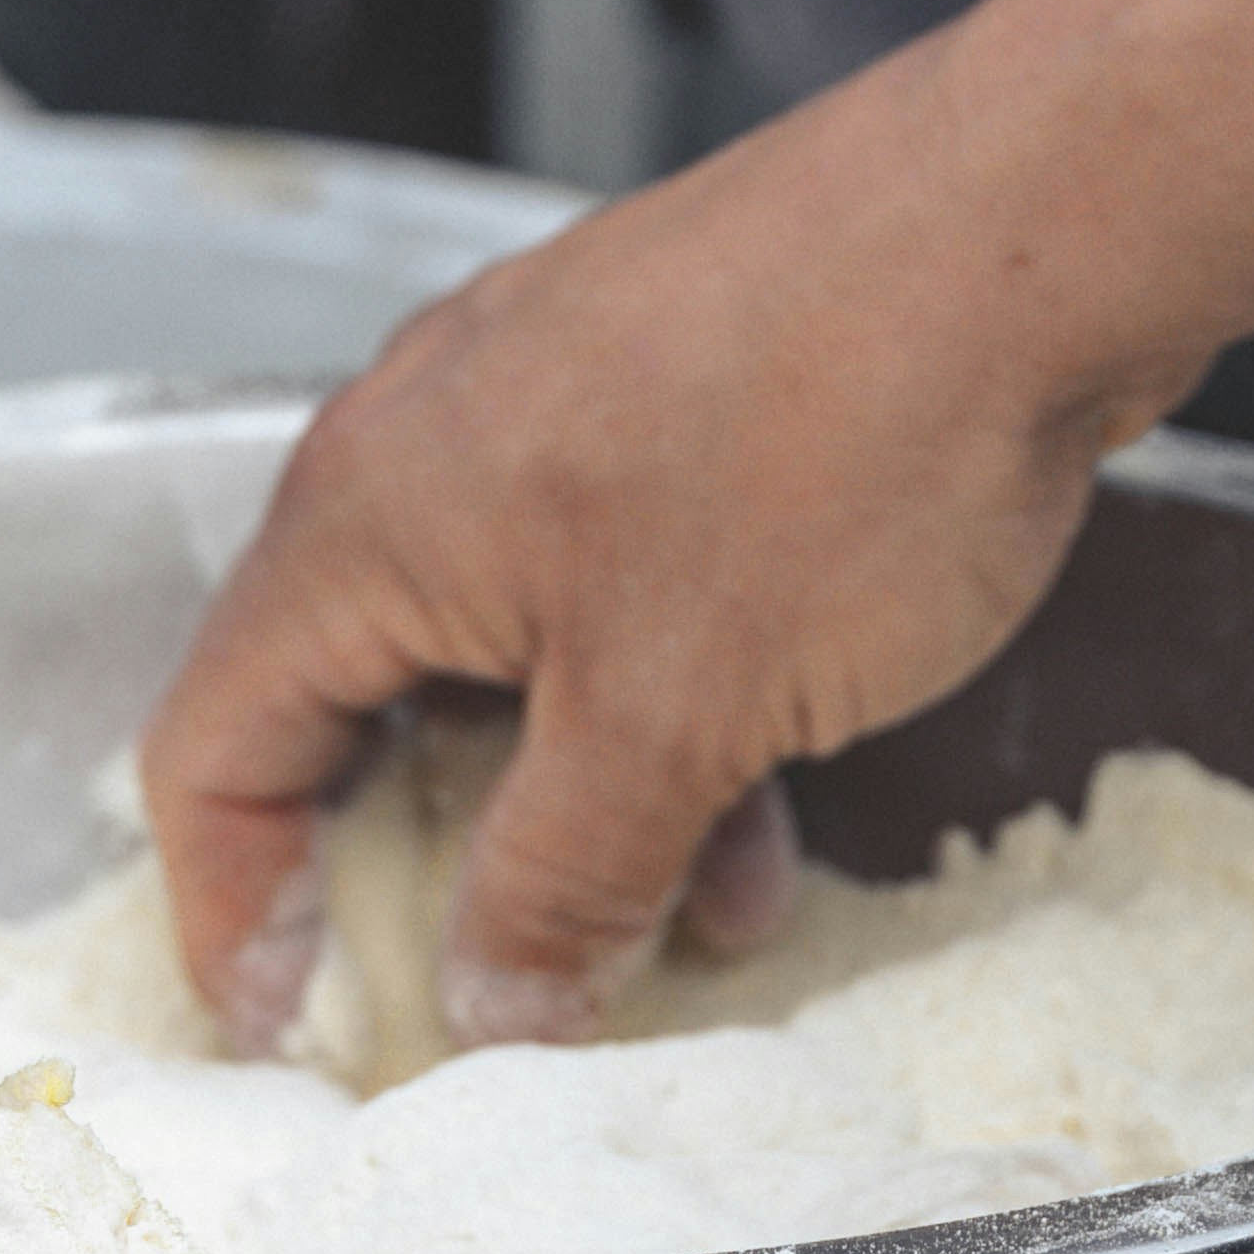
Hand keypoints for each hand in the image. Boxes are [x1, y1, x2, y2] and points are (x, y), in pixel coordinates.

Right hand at [137, 18, 1217, 1046]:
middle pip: (357, 699)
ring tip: (689, 931)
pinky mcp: (675, 391)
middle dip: (432, 870)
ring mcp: (557, 402)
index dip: (235, 909)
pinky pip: (616, 590)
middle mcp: (429, 442)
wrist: (1041, 223)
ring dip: (578, 808)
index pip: (212, 743)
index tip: (302, 1031)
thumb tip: (487, 996)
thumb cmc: (835, 441)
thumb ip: (560, 879)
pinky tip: (772, 805)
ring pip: (511, 655)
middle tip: (496, 998)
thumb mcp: (682, 719)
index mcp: (367, 515)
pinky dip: (664, 713)